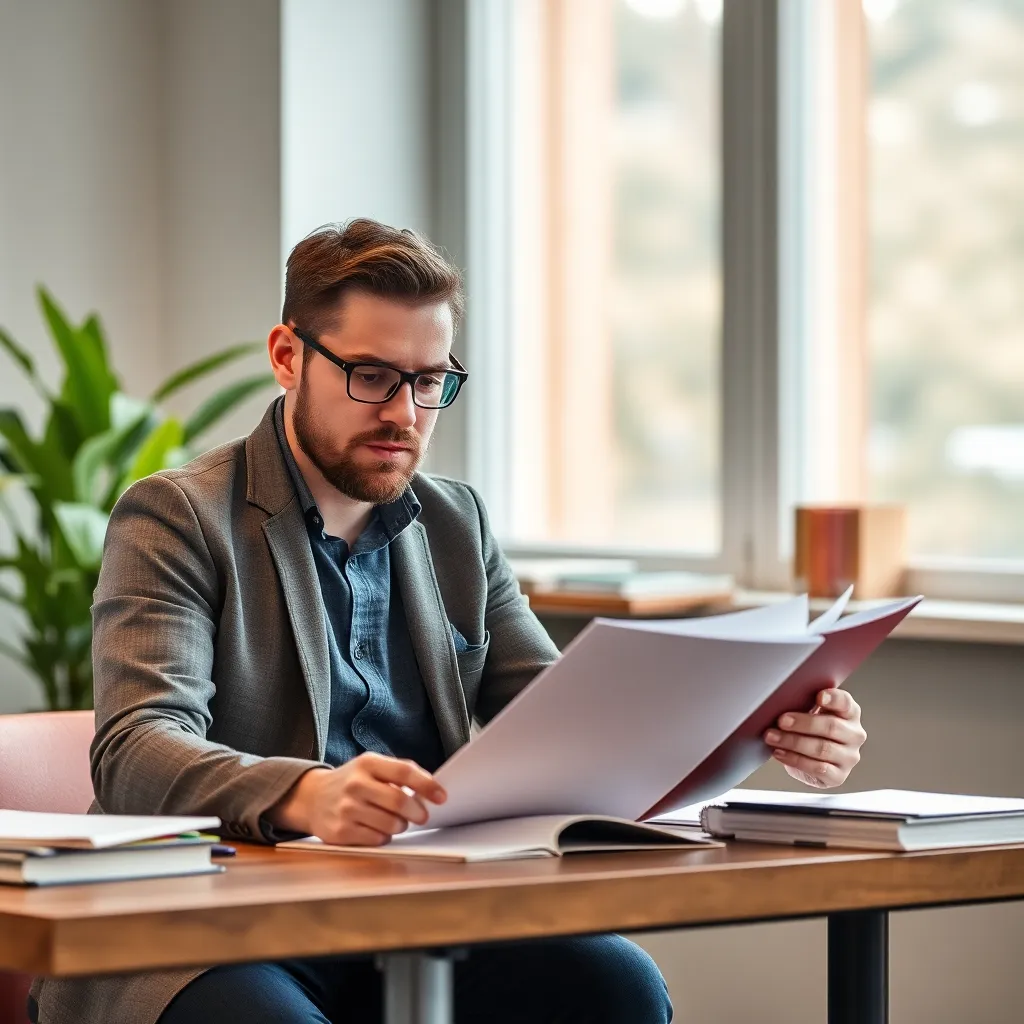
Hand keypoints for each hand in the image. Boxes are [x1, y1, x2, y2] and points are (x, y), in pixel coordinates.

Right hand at [269, 752, 446, 844]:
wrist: (311, 797)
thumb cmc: (352, 782)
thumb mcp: (372, 767)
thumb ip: (399, 773)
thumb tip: (431, 788)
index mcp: (368, 763)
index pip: (404, 772)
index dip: (427, 785)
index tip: (442, 796)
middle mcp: (355, 784)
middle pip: (399, 802)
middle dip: (417, 812)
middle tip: (422, 816)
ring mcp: (346, 809)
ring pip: (391, 824)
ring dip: (401, 825)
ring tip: (396, 820)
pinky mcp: (339, 832)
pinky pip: (376, 839)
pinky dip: (384, 836)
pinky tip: (377, 828)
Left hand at [764, 689, 865, 788]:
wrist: (809, 759)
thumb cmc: (809, 730)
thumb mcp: (809, 712)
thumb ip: (805, 703)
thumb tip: (782, 698)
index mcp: (849, 714)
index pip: (845, 703)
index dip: (834, 698)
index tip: (819, 697)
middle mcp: (854, 735)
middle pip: (831, 726)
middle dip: (802, 723)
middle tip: (782, 721)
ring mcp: (849, 757)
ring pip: (822, 749)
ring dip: (793, 742)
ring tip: (773, 737)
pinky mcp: (838, 776)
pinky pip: (818, 768)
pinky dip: (795, 760)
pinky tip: (780, 753)